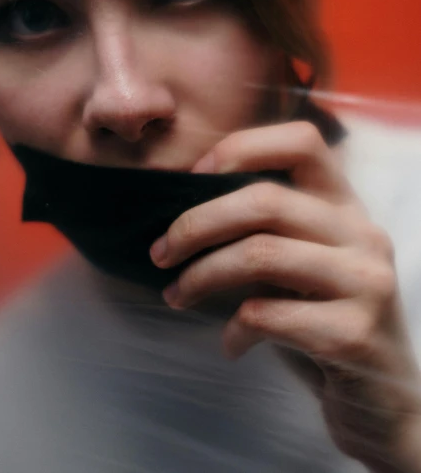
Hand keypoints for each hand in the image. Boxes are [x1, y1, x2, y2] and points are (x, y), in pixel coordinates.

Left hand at [149, 121, 420, 471]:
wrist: (382, 401)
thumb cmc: (323, 321)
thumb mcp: (300, 264)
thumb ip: (263, 231)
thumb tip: (181, 212)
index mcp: (346, 206)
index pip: (302, 142)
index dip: (242, 147)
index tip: (194, 175)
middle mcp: (362, 234)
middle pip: (266, 199)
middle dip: (197, 223)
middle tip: (160, 253)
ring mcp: (365, 282)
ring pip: (262, 253)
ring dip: (202, 275)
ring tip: (177, 295)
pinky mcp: (356, 334)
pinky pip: (270, 315)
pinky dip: (236, 328)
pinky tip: (231, 344)